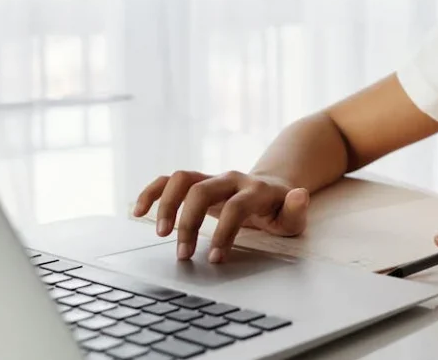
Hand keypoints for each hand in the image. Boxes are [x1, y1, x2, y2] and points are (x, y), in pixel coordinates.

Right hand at [132, 170, 309, 263]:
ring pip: (181, 179)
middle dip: (189, 223)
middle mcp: (231, 179)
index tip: (214, 259)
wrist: (272, 187)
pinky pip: (169, 180)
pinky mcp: (198, 181)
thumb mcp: (293, 215)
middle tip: (183, 255)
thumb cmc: (281, 209)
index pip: (235, 207)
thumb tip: (300, 195)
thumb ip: (296, 209)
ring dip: (166, 205)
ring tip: (161, 235)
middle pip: (201, 191)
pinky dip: (151, 192)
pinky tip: (137, 212)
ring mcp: (212, 178)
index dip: (224, 233)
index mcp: (256, 189)